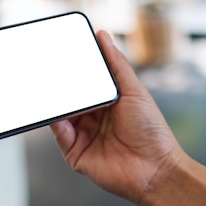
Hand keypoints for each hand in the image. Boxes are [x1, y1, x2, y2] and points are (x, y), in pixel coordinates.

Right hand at [50, 30, 185, 204]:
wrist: (156, 169)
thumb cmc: (152, 131)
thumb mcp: (134, 90)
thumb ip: (116, 64)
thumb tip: (103, 36)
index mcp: (107, 103)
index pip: (84, 82)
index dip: (74, 70)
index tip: (62, 53)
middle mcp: (93, 119)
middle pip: (70, 98)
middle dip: (60, 85)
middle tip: (49, 68)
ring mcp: (83, 136)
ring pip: (61, 114)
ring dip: (56, 102)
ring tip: (50, 87)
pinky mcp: (76, 154)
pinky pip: (60, 134)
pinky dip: (55, 122)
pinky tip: (56, 111)